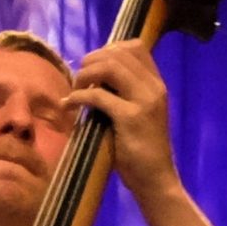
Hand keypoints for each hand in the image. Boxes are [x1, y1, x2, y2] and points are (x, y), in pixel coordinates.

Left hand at [70, 42, 178, 199]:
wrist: (155, 178)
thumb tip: (95, 76)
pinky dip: (78, 97)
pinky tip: (69, 105)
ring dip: (85, 75)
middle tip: (78, 79)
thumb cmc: (141, 149)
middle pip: (119, 53)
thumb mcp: (138, 113)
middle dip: (91, 61)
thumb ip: (125, 93)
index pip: (136, 46)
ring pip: (109, 67)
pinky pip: (98, 96)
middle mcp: (154, 87)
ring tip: (74, 90)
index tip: (91, 65)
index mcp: (157, 84)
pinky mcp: (130, 118)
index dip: (108, 49)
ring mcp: (144, 101)